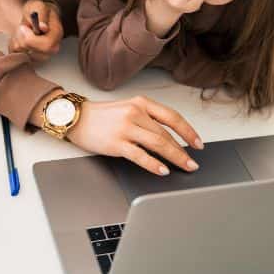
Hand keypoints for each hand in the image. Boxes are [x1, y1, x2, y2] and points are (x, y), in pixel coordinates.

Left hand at [8, 0, 63, 62]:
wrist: (33, 14)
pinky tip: (19, 37)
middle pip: (35, 54)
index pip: (47, 45)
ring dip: (18, 41)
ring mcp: (42, 54)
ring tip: (22, 30)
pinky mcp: (31, 58)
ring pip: (24, 55)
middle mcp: (52, 47)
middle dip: (23, 40)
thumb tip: (43, 27)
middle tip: (21, 27)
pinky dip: (14, 45)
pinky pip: (18, 55)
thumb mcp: (38, 5)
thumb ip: (42, 14)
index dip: (32, 39)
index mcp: (57, 34)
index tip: (23, 27)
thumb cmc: (37, 9)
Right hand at [67, 96, 204, 175]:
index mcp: (141, 103)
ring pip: (158, 143)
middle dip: (184, 150)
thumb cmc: (102, 116)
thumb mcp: (128, 108)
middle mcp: (135, 113)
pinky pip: (140, 155)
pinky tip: (163, 170)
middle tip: (193, 162)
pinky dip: (154, 164)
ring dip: (175, 157)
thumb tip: (170, 139)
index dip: (188, 131)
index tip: (198, 143)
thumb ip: (147, 119)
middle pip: (166, 134)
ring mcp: (126, 128)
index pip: (172, 117)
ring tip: (185, 167)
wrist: (76, 118)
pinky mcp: (116, 143)